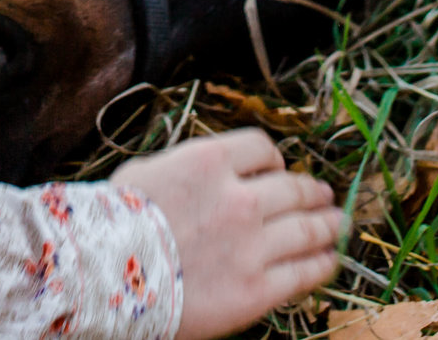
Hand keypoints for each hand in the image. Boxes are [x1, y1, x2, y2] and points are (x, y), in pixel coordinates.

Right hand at [116, 128, 342, 339]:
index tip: (278, 169)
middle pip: (294, 187)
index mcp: (210, 162)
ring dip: (328, 225)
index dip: (275, 159)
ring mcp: (252, 246)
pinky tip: (329, 260)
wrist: (101, 278)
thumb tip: (210, 172)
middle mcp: (240, 199)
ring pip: (308, 228)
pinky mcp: (256, 290)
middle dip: (312, 191)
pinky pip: (304, 272)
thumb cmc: (112, 225)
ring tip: (337, 224)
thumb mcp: (148, 173)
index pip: (262, 148)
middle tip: (323, 195)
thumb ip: (190, 169)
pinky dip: (322, 263)